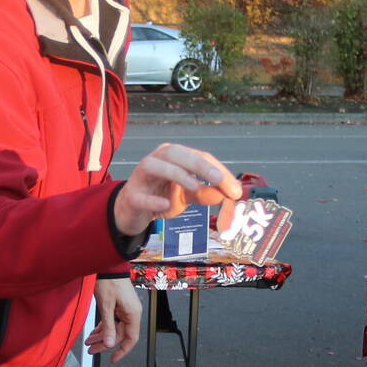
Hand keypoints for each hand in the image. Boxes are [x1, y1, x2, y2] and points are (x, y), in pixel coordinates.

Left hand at [88, 278, 142, 361]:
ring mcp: (125, 310)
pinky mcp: (119, 306)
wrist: (108, 266)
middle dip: (104, 343)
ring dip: (101, 335)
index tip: (112, 359)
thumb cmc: (110, 281)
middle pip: (119, 335)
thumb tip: (109, 343)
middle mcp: (131, 313)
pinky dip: (103, 327)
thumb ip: (108, 326)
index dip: (122, 351)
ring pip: (114, 329)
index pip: (131, 339)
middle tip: (91, 349)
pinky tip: (93, 332)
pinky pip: (112, 321)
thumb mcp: (106, 306)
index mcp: (133, 314)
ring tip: (88, 342)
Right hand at [113, 143, 243, 236]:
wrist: (133, 213)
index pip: (198, 157)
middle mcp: (156, 160)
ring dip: (176, 174)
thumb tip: (228, 194)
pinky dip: (153, 199)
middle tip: (218, 180)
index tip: (235, 190)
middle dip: (199, 165)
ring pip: (155, 166)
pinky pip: (140, 196)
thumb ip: (206, 193)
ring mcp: (141, 177)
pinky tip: (166, 204)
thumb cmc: (161, 197)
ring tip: (195, 187)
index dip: (218, 171)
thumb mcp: (188, 195)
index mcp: (173, 156)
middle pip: (176, 154)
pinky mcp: (131, 196)